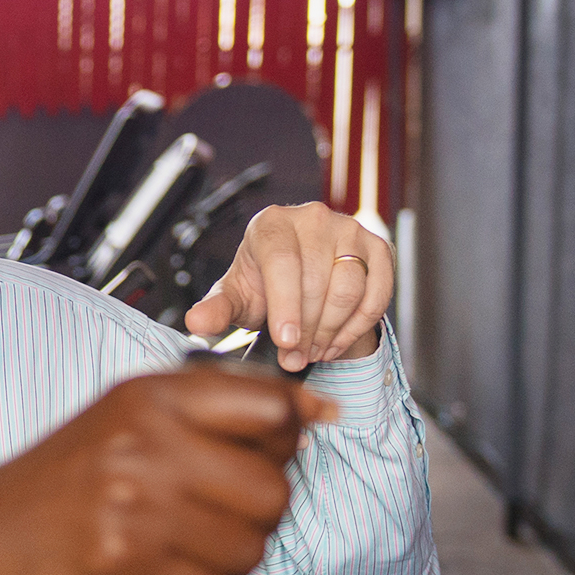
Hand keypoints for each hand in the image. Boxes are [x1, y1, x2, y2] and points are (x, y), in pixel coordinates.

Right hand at [6, 364, 334, 574]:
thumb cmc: (44, 486)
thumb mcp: (119, 420)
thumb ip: (203, 409)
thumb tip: (304, 409)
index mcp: (148, 396)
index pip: (269, 407)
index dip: (286, 439)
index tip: (279, 454)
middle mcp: (143, 439)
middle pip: (271, 487)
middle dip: (259, 518)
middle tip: (222, 520)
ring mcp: (133, 499)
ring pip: (249, 546)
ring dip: (231, 563)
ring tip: (190, 553)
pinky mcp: (122, 559)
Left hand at [182, 202, 393, 370]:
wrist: (298, 278)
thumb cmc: (263, 285)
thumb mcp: (235, 298)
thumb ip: (216, 310)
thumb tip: (196, 323)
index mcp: (271, 223)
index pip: (282, 261)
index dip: (285, 305)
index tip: (286, 341)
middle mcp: (312, 218)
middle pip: (316, 280)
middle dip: (306, 329)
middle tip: (295, 356)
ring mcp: (350, 229)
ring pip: (349, 288)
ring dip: (331, 330)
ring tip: (312, 351)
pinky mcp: (378, 247)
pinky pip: (377, 293)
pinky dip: (358, 326)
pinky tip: (336, 342)